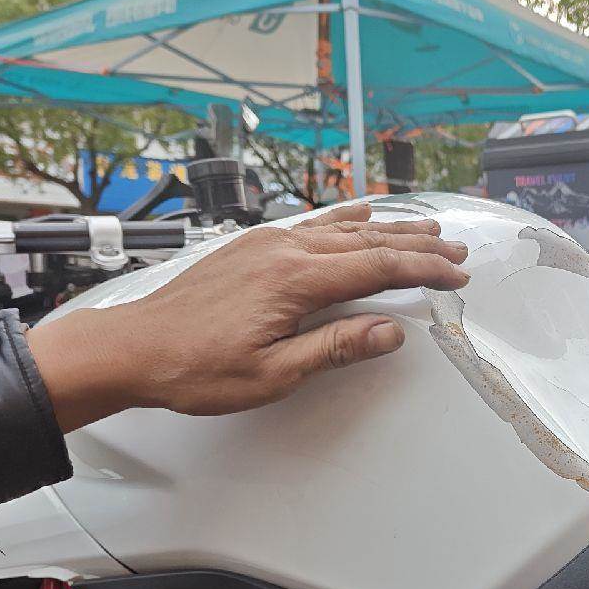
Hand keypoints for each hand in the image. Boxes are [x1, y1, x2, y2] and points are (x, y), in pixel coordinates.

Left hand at [27, 203, 468, 431]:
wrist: (132, 348)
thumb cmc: (195, 368)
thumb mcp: (272, 373)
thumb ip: (334, 349)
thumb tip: (390, 333)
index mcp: (293, 280)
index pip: (376, 268)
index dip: (422, 271)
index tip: (455, 274)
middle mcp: (282, 250)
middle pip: (366, 242)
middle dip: (416, 246)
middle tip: (455, 251)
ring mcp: (264, 243)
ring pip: (341, 227)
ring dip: (387, 228)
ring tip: (425, 227)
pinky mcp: (249, 246)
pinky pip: (310, 224)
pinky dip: (344, 219)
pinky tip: (358, 215)